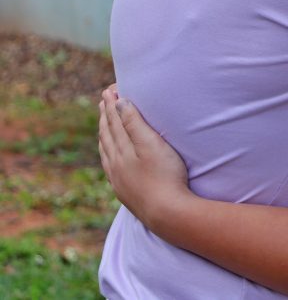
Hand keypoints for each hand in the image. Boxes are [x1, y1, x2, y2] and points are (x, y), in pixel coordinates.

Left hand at [98, 84, 191, 229]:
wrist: (167, 213)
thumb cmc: (165, 175)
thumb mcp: (152, 144)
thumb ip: (134, 123)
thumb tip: (119, 103)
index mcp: (121, 150)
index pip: (114, 121)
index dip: (112, 104)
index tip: (111, 89)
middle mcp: (115, 164)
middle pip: (107, 134)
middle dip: (106, 115)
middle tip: (105, 99)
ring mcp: (118, 179)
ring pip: (106, 150)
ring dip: (105, 132)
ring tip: (104, 121)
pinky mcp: (125, 190)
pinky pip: (109, 165)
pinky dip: (107, 152)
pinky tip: (110, 154)